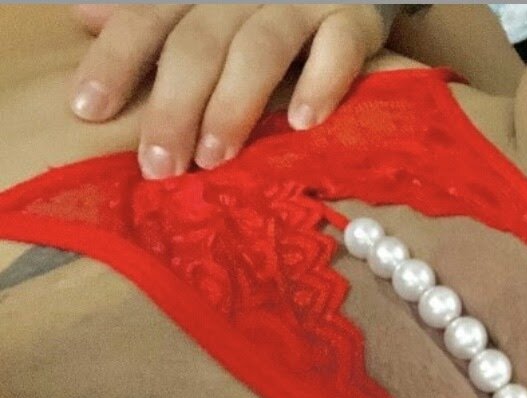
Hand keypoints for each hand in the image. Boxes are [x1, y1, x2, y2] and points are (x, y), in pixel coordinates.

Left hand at [69, 4, 395, 177]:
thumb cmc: (269, 3)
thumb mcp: (205, 3)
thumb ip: (155, 15)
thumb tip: (84, 15)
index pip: (147, 19)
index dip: (116, 61)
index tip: (89, 111)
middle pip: (199, 43)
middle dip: (175, 106)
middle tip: (160, 166)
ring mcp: (302, 3)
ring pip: (260, 49)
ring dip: (234, 105)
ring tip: (215, 158)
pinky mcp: (355, 18)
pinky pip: (338, 48)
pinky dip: (320, 83)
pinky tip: (303, 122)